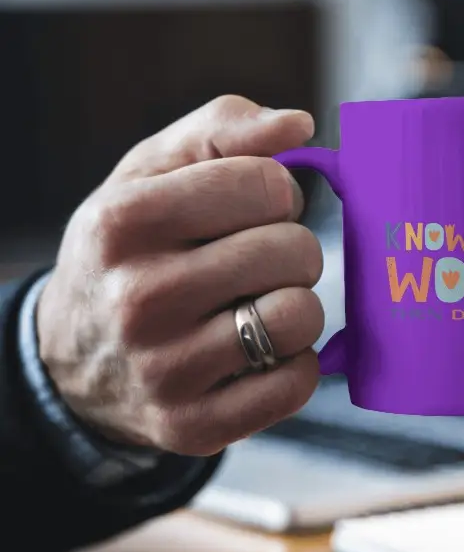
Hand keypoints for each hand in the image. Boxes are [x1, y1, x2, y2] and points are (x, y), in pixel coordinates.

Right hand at [36, 96, 323, 456]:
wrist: (75, 357)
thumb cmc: (130, 249)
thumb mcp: (149, 173)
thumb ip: (223, 131)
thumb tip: (299, 126)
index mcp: (124, 223)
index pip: (264, 185)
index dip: (277, 192)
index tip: (257, 207)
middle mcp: (139, 299)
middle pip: (292, 250)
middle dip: (293, 248)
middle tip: (262, 260)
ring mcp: (164, 370)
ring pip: (299, 318)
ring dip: (298, 306)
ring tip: (263, 303)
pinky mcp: (192, 425)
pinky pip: (296, 384)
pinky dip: (295, 363)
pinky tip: (262, 352)